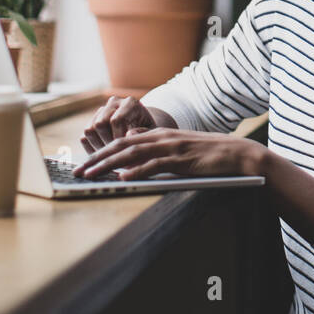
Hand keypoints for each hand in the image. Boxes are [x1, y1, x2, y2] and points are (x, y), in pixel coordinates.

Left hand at [72, 127, 265, 179]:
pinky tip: (123, 179)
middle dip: (97, 159)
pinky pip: (154, 165)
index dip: (101, 152)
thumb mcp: (178, 146)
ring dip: (109, 166)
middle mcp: (161, 137)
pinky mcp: (180, 160)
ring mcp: (170, 147)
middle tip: (78, 172)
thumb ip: (155, 145)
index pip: (122, 142)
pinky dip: (136, 172)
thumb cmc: (207, 153)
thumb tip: (132, 144)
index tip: (84, 164)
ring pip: (132, 154)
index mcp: (159, 134)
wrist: (235, 153)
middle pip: (121, 146)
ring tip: (92, 175)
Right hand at [81, 95, 155, 154]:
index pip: (116, 120)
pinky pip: (84, 137)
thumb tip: (128, 135)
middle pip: (100, 123)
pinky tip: (105, 157)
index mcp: (130, 103)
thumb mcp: (153, 132)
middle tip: (117, 156)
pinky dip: (91, 149)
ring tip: (111, 157)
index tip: (125, 151)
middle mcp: (114, 103)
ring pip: (89, 130)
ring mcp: (101, 111)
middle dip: (107, 143)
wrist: (144, 128)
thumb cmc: (150, 132)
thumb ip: (143, 133)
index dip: (118, 138)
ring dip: (98, 147)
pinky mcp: (92, 122)